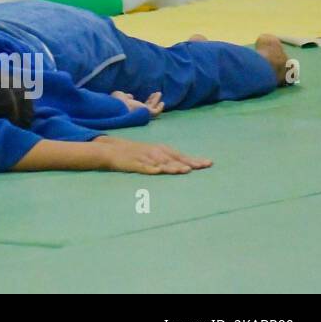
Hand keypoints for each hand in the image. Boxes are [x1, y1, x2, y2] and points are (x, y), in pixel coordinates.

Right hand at [94, 136, 210, 173]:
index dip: (194, 159)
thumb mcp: (154, 153)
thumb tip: (191, 166)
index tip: (209, 163)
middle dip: (188, 162)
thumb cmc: (137, 153)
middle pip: (174, 158)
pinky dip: (151, 168)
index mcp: (161, 150)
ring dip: (173, 166)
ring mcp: (145, 157)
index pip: (181, 155)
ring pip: (161, 162)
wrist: (112, 150)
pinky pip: (144, 167)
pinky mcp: (134, 163)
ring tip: (184, 170)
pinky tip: (158, 171)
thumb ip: (170, 159)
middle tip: (203, 166)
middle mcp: (155, 152)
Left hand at [112, 90, 164, 116]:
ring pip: (151, 108)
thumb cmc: (116, 102)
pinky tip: (162, 102)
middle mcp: (136, 111)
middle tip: (153, 94)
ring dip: (155, 100)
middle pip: (145, 107)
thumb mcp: (119, 96)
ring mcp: (142, 112)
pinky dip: (159, 108)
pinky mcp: (148, 112)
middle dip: (149, 100)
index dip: (134, 101)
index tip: (131, 96)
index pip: (134, 106)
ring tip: (159, 93)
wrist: (118, 107)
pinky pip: (156, 111)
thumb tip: (131, 96)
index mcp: (128, 108)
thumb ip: (125, 96)